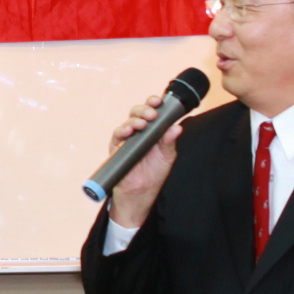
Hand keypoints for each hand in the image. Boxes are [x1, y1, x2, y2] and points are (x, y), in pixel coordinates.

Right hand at [105, 93, 186, 228]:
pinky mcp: (117, 146)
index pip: (152, 111)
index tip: (159, 101)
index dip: (154, 103)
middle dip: (145, 109)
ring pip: (128, 121)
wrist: (141, 192)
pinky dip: (122, 130)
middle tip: (152, 114)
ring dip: (135, 120)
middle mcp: (140, 131)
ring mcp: (128, 138)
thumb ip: (170, 141)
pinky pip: (117, 134)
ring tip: (142, 125)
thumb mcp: (167, 156)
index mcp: (153, 130)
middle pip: (138, 112)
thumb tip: (177, 127)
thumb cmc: (154, 173)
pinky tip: (129, 131)